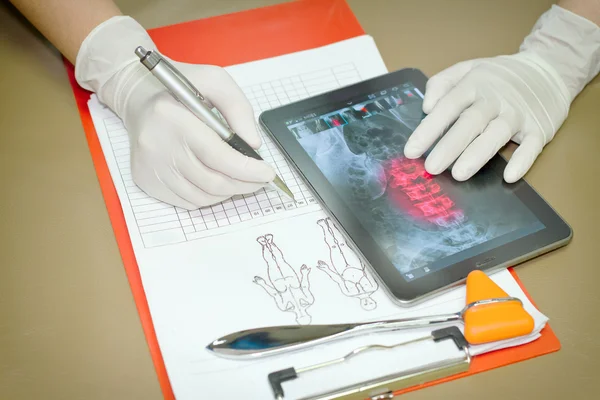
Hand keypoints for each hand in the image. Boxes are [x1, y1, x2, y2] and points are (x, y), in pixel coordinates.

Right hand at [75, 17, 274, 208]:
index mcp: (172, 117)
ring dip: (228, 192)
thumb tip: (254, 144)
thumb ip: (238, 108)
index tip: (268, 174)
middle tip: (261, 180)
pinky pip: (187, 202)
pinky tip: (215, 181)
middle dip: (244, 185)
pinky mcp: (145, 180)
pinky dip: (208, 197)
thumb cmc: (182, 89)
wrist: (140, 99)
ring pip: (201, 197)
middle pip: (211, 182)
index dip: (247, 170)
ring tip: (239, 179)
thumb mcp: (214, 81)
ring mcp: (149, 166)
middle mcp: (156, 145)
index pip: (217, 156)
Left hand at [403, 55, 563, 182]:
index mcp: (475, 84)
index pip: (448, 106)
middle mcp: (496, 99)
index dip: (429, 128)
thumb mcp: (467, 69)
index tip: (411, 150)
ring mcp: (519, 114)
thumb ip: (441, 84)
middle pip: (470, 122)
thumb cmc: (499, 76)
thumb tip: (426, 107)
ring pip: (497, 134)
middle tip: (431, 167)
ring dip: (478, 154)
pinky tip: (509, 176)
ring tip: (459, 174)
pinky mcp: (540, 128)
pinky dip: (522, 161)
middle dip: (449, 145)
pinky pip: (532, 146)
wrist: (549, 68)